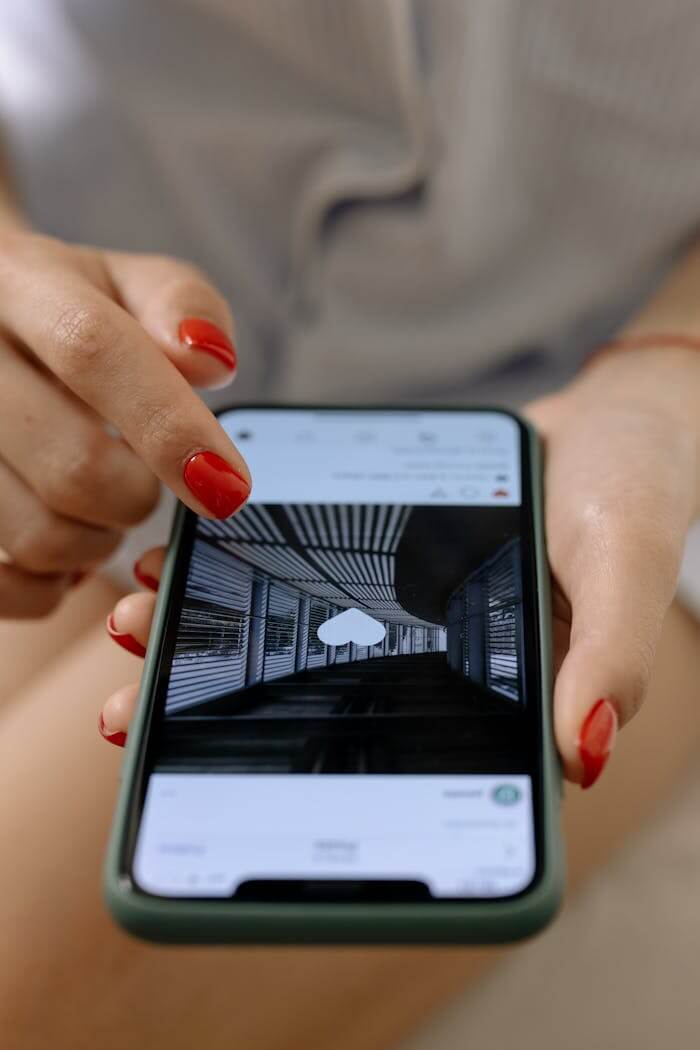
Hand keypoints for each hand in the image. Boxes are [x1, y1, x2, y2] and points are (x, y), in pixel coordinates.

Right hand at [0, 229, 249, 617]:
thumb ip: (182, 305)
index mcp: (18, 282)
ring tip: (101, 501)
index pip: (91, 350)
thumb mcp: (125, 282)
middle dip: (139, 494)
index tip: (229, 487)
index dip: (169, 425)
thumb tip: (209, 363)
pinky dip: (51, 586)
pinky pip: (1, 585)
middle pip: (74, 465)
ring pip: (40, 534)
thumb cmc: (70, 311)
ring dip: (99, 540)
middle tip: (144, 478)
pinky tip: (64, 544)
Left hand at [98, 349, 699, 790]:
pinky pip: (305, 564)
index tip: (208, 772)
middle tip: (130, 707)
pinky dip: (245, 562)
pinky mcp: (380, 554)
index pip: (395, 761)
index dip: (303, 779)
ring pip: (297, 633)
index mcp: (491, 693)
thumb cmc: (631, 494)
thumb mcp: (626, 565)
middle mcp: (436, 661)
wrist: (610, 421)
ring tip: (139, 623)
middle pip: (322, 701)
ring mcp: (402, 607)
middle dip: (223, 704)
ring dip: (215, 630)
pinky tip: (188, 554)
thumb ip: (612, 655)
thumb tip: (584, 754)